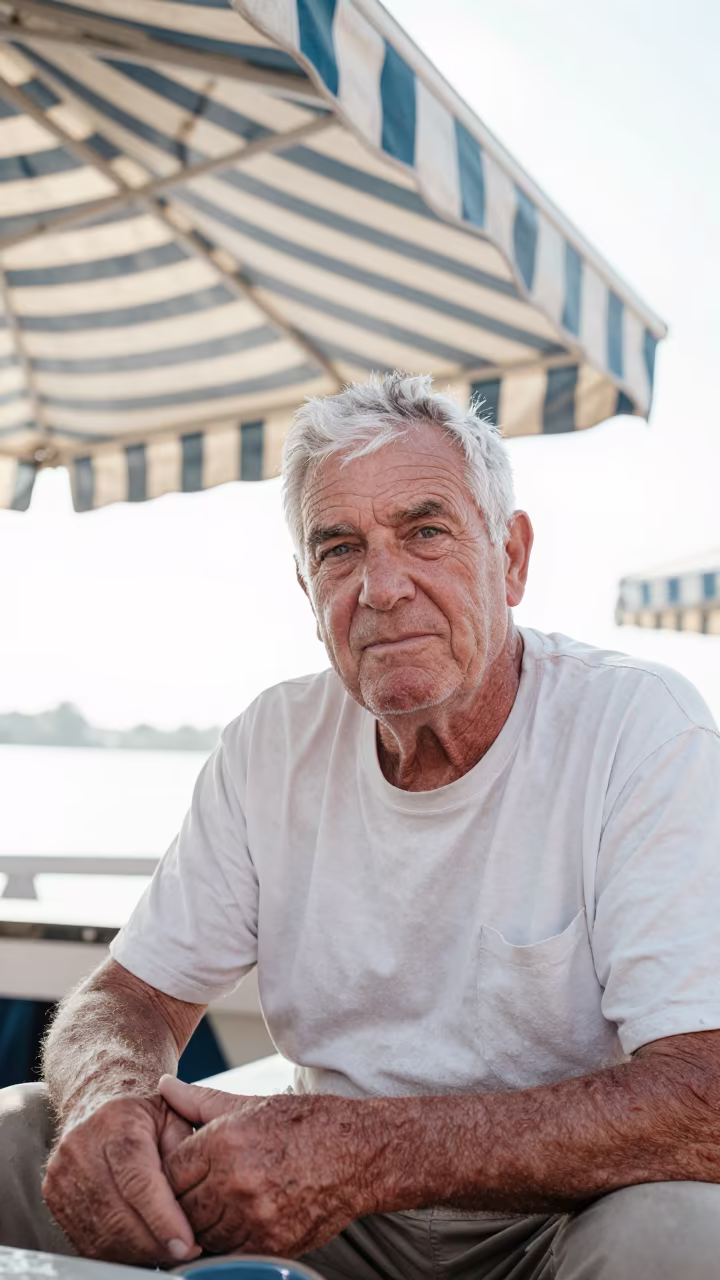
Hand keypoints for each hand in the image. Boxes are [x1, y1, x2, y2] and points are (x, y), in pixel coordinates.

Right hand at [43, 1093, 202, 1265]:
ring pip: (101, 1234)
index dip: (163, 1218)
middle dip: (155, 1243)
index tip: (186, 1244)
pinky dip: (118, 1250)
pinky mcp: (53, 1196)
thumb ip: (186, 1151)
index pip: (138, 1182)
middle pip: (117, 1215)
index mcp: (117, 1122)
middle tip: (185, 1251)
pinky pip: (86, 1239)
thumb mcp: (175, 1115)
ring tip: (167, 1248)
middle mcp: (82, 1147)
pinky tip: (142, 1245)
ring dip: (138, 1252)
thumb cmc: (143, 1112)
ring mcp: (62, 1173)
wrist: (97, 1100)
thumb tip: (194, 1198)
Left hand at [160, 1076, 375, 1256]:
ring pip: (203, 1233)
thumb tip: (165, 1086)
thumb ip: (201, 1101)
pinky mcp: (271, 1244)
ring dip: (205, 1223)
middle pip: (181, 1206)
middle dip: (184, 1200)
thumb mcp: (253, 1103)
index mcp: (227, 1140)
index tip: (183, 1170)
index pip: (171, 1169)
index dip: (172, 1171)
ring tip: (221, 1205)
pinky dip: (229, 1240)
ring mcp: (254, 1216)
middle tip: (199, 1190)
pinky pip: (230, 1251)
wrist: (359, 1153)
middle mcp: (237, 1180)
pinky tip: (240, 1220)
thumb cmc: (306, 1124)